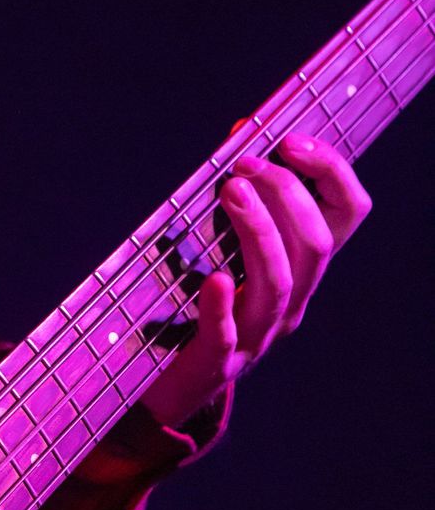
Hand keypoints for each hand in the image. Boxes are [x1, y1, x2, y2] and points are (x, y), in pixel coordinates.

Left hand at [140, 134, 370, 428]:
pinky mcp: (217, 363)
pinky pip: (228, 335)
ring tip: (230, 189)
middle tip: (245, 163)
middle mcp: (292, 301)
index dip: (331, 171)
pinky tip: (214, 280)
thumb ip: (240, 190)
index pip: (347, 212)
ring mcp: (258, 335)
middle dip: (287, 194)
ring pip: (280, 282)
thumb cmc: (196, 297)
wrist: (161, 382)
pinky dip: (221, 306)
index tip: (291, 139)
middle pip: (316, 244)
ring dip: (259, 231)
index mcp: (303, 266)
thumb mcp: (223, 241)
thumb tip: (243, 127)